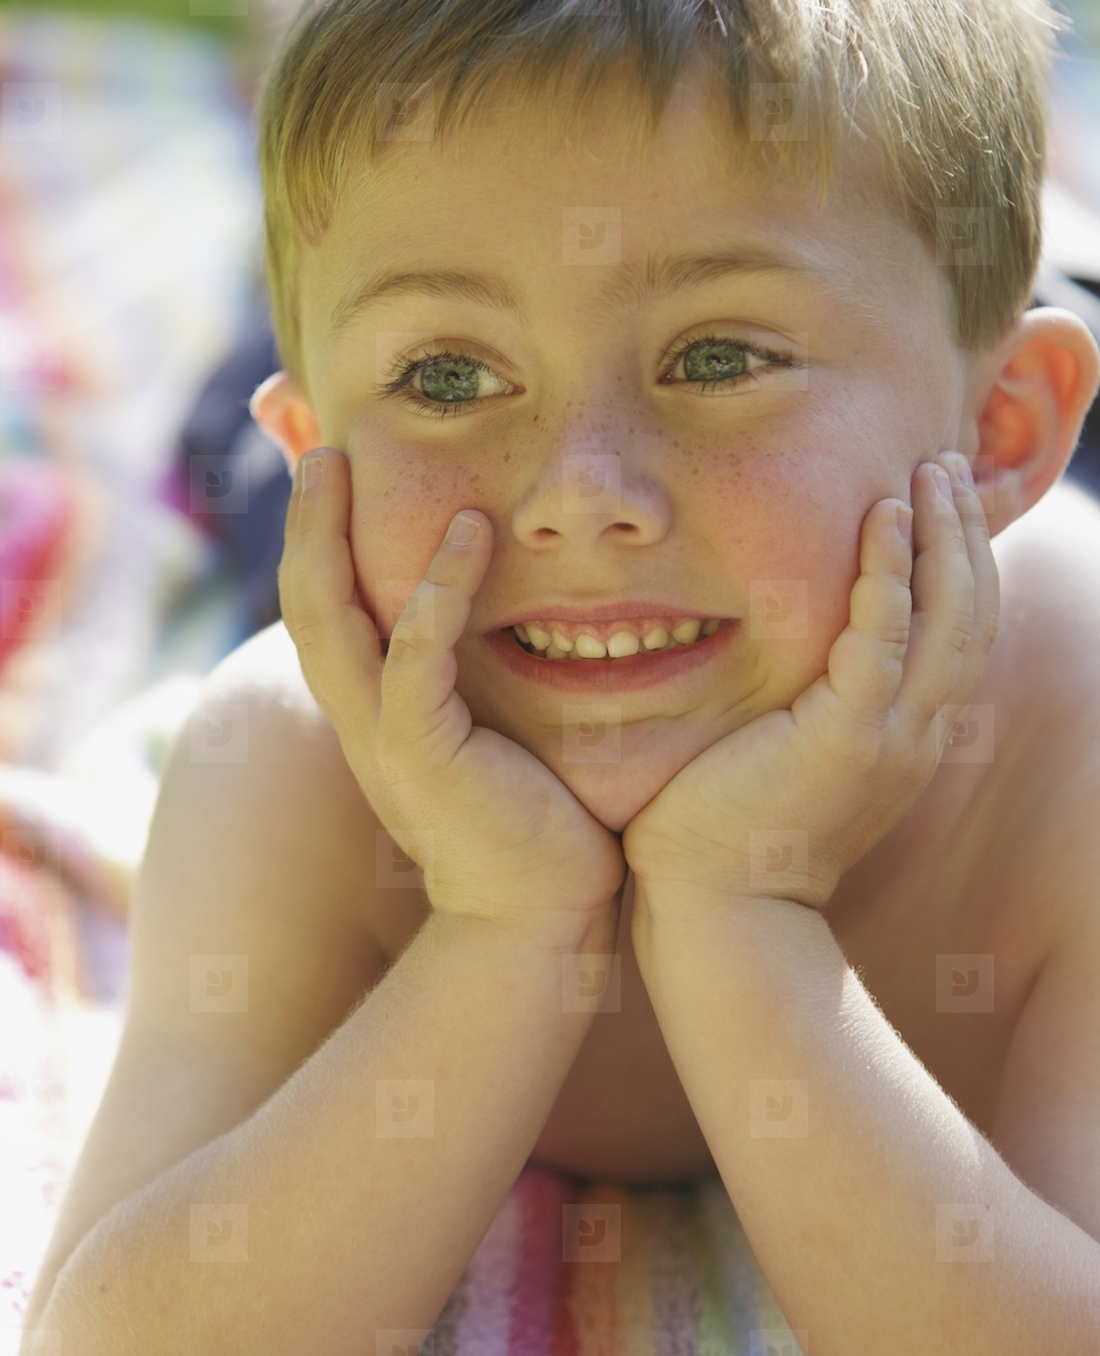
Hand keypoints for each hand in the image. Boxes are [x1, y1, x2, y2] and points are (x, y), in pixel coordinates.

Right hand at [278, 448, 625, 928]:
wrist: (543, 912)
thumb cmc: (535, 815)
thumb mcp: (495, 726)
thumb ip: (480, 669)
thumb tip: (508, 606)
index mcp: (371, 708)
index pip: (326, 607)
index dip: (315, 536)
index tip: (325, 465)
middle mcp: (358, 718)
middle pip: (302, 600)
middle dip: (302, 519)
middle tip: (312, 442)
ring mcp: (381, 737)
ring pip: (327, 619)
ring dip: (329, 535)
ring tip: (337, 460)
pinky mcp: (419, 754)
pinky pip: (413, 658)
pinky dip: (437, 592)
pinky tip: (470, 534)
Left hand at [622, 452, 999, 909]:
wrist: (715, 911)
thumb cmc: (725, 833)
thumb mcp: (786, 754)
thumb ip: (806, 701)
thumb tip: (781, 651)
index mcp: (905, 738)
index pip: (958, 634)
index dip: (959, 562)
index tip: (937, 500)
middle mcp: (916, 736)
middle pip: (971, 615)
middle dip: (963, 534)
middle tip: (946, 464)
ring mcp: (891, 739)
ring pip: (946, 618)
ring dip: (940, 537)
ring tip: (926, 473)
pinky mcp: (849, 739)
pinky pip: (885, 638)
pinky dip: (888, 574)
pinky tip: (880, 520)